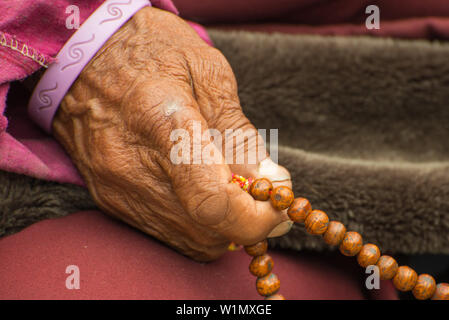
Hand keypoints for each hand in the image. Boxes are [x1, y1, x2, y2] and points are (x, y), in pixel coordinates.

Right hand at [53, 7, 291, 260]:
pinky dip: (198, 225)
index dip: (257, 218)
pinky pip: (168, 234)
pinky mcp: (111, 201)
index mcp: (164, 124)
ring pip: (189, 241)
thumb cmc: (149, 53)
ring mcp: (118, 190)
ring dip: (224, 226)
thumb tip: (270, 181)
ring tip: (231, 188)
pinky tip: (202, 192)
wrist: (81, 57)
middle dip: (248, 223)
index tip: (279, 206)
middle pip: (206, 231)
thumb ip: (240, 133)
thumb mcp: (207, 73)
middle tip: (263, 196)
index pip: (213, 202)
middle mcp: (134, 169)